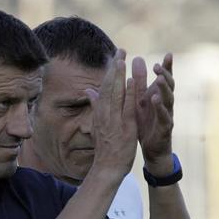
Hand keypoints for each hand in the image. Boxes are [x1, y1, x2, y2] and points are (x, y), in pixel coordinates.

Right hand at [86, 49, 137, 180]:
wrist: (106, 167)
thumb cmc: (104, 148)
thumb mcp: (97, 124)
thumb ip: (95, 106)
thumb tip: (88, 91)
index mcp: (100, 112)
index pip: (104, 87)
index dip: (110, 71)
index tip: (115, 57)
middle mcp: (105, 114)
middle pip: (109, 87)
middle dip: (115, 68)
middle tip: (120, 50)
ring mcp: (114, 120)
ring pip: (116, 94)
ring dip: (119, 76)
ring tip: (123, 60)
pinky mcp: (124, 127)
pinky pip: (126, 107)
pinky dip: (128, 94)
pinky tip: (130, 82)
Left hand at [132, 53, 174, 175]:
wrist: (150, 149)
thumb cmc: (145, 123)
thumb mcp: (140, 101)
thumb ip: (138, 82)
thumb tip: (137, 58)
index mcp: (158, 96)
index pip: (164, 78)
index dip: (167, 67)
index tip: (169, 54)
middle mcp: (165, 104)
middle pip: (169, 86)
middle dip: (166, 75)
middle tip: (158, 66)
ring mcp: (167, 115)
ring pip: (169, 99)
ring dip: (164, 89)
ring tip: (159, 79)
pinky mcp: (165, 128)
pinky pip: (164, 116)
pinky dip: (160, 108)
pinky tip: (155, 99)